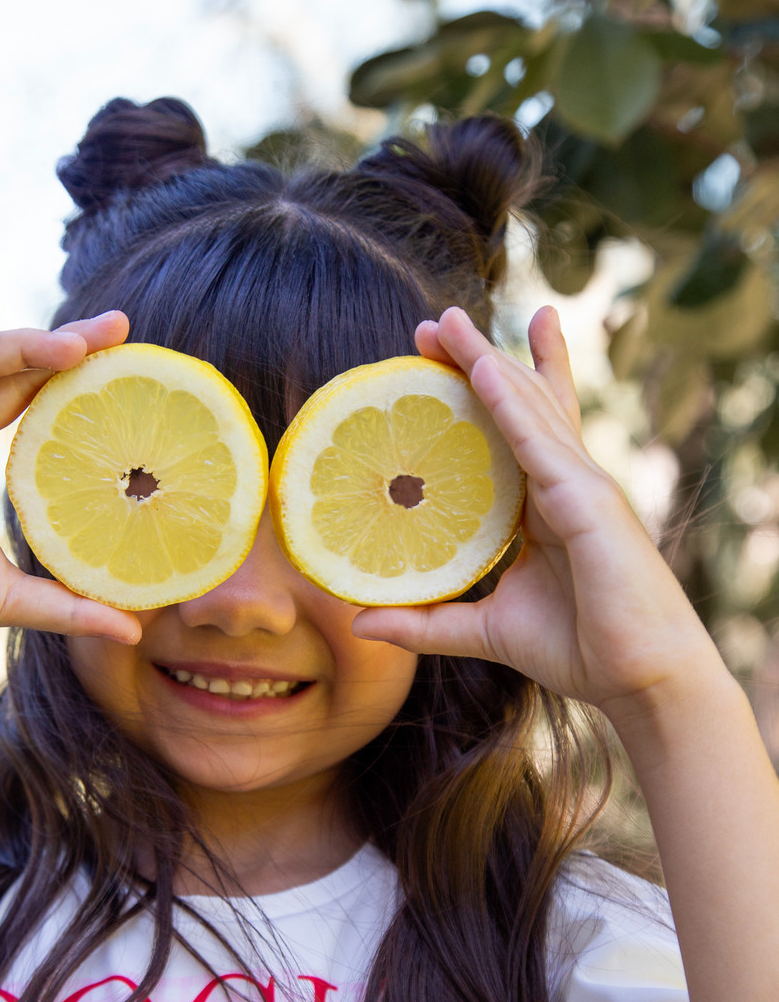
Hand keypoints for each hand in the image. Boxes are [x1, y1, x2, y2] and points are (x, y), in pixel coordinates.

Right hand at [0, 298, 140, 671]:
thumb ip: (69, 606)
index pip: (28, 403)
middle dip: (65, 346)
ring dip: (31, 345)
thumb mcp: (13, 599)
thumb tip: (132, 630)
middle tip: (119, 327)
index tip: (124, 359)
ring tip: (84, 337)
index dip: (70, 376)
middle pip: (12, 375)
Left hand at [353, 306, 722, 724]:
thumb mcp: (483, 632)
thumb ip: (427, 623)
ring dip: (486, 362)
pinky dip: (512, 405)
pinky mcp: (589, 503)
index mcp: (545, 508)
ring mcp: (580, 488)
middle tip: (436, 321)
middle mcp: (564, 486)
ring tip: (448, 323)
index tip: (442, 359)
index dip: (480, 393)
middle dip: (479, 360)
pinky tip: (484, 370)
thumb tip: (361, 620)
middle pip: (519, 407)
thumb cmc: (579, 650)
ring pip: (527, 410)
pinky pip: (541, 443)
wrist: (640, 679)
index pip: (510, 435)